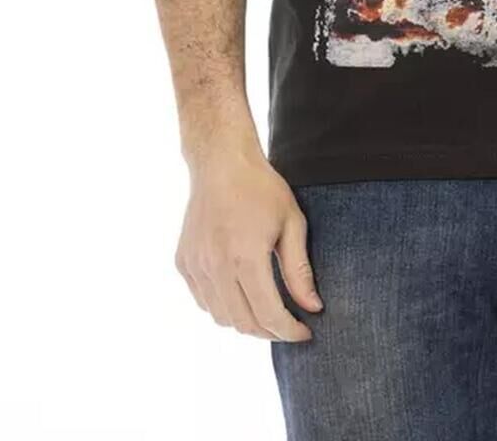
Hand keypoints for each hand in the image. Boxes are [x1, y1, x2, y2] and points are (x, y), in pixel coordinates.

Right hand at [175, 142, 323, 340]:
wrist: (220, 162)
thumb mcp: (291, 223)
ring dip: (246, 322)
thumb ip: (299, 270)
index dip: (289, 331)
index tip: (305, 332)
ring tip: (267, 311)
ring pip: (221, 317)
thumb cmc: (261, 188)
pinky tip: (241, 294)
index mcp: (245, 257)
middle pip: (243, 323)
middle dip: (270, 332)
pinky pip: (204, 301)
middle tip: (288, 325)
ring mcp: (195, 266)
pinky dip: (224, 307)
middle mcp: (216, 266)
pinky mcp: (183, 263)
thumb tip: (313, 308)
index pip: (268, 315)